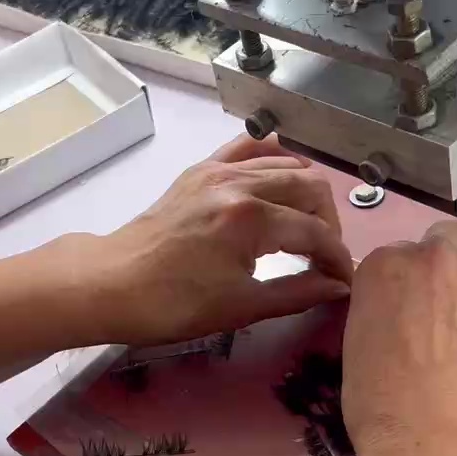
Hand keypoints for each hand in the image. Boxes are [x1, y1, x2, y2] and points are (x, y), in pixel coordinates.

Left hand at [88, 135, 352, 346]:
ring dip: (306, 195)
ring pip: (284, 165)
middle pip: (309, 188)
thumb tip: (337, 286)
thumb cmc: (174, 304)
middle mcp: (239, 184)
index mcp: (251, 219)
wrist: (113, 284)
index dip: (337, 258)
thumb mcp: (241, 306)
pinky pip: (248, 149)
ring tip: (306, 228)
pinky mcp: (200, 170)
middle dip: (328, 223)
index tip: (343, 280)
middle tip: (325, 256)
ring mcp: (218, 171)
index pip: (315, 232)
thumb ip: (297, 292)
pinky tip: (282, 177)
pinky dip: (273, 158)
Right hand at [342, 220, 456, 455]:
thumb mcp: (356, 344)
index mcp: (385, 266)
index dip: (412, 278)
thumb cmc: (380, 403)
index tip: (416, 303)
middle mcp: (433, 256)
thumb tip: (397, 312)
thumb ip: (378, 310)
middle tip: (453, 299)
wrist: (431, 433)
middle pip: (448, 236)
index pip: (402, 252)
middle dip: (450, 261)